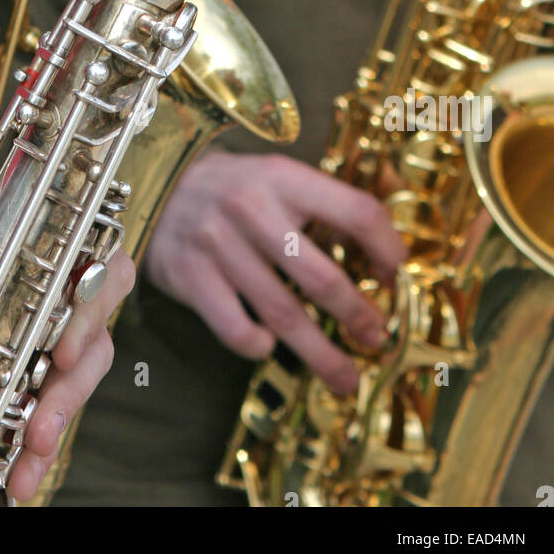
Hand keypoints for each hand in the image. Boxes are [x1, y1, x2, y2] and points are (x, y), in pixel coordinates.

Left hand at [0, 163, 133, 503]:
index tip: (62, 345)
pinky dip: (22, 446)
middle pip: (89, 332)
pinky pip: (25, 410)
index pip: (91, 265)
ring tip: (31, 456)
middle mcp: (41, 286)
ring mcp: (21, 332)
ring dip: (53, 421)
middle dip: (72, 384)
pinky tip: (14, 473)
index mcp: (34, 235)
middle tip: (44, 420)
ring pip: (66, 380)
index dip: (90, 305)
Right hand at [143, 151, 405, 394]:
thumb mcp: (278, 178)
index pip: (356, 212)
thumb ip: (323, 208)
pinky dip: (256, 344)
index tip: (395, 277)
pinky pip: (233, 327)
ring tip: (345, 376)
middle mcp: (251, 209)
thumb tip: (382, 259)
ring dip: (320, 352)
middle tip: (377, 338)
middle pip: (321, 277)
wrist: (158, 187)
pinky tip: (267, 346)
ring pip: (282, 313)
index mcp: (284, 178)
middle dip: (358, 315)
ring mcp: (216, 244)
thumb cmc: (234, 189)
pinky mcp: (187, 275)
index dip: (386, 249)